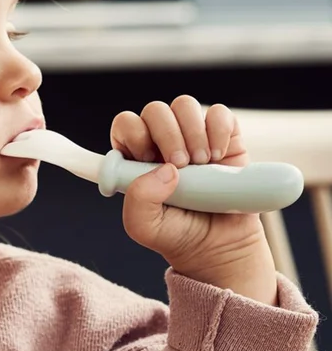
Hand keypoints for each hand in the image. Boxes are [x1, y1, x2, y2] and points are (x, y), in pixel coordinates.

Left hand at [110, 96, 276, 302]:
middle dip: (167, 134)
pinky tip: (219, 156)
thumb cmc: (177, 234)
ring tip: (201, 163)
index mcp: (135, 158)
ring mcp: (193, 136)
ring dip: (192, 131)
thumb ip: (138, 199)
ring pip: (185, 104)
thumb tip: (163, 169)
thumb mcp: (144, 227)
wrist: (220, 246)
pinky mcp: (223, 137)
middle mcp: (162, 142)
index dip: (134, 133)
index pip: (126, 125)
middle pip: (155, 110)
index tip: (147, 158)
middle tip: (181, 165)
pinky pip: (219, 113)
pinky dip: (218, 130)